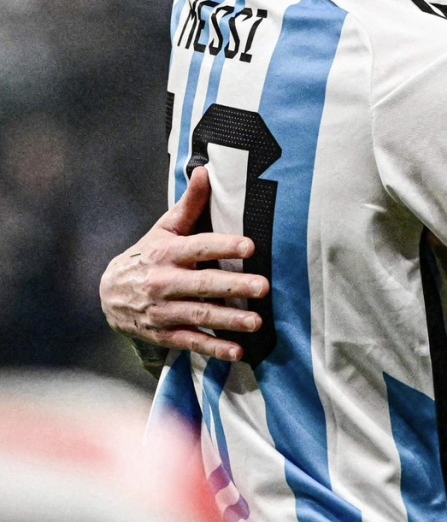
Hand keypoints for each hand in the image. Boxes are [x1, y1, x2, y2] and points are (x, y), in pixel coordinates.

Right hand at [99, 168, 266, 362]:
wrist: (108, 294)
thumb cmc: (148, 255)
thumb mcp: (165, 229)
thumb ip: (189, 204)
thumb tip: (206, 170)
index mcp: (167, 253)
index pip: (199, 247)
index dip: (224, 246)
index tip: (250, 247)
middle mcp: (163, 282)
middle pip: (202, 284)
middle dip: (233, 286)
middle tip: (264, 287)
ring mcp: (163, 310)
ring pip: (199, 315)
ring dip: (229, 321)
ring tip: (257, 322)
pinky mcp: (163, 333)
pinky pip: (190, 341)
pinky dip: (213, 348)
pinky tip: (236, 352)